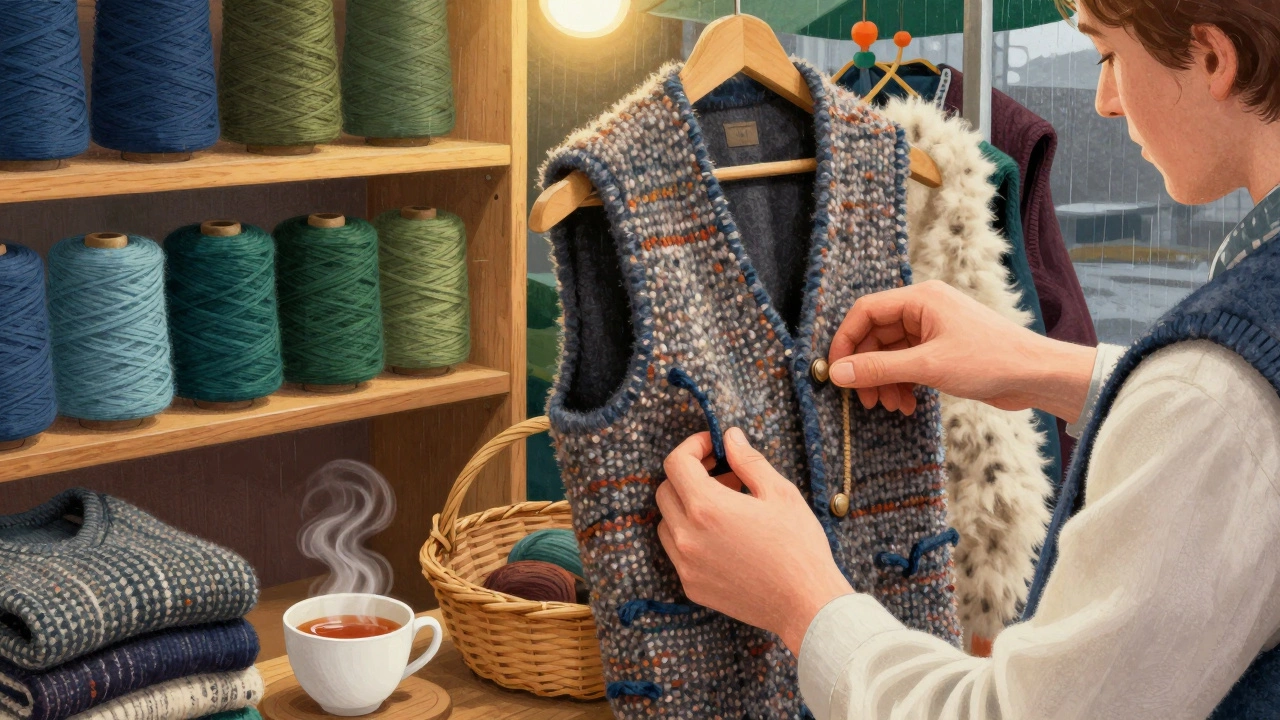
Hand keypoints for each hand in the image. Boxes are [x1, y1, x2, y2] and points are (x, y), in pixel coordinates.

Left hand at [655, 428, 853, 654]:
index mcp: (707, 507)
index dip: (693, 446)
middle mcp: (687, 536)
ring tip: (727, 506)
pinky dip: (691, 534)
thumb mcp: (780, 493)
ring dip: (687, 505)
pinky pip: (677, 550)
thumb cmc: (798, 546)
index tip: (714, 446)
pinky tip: (724, 536)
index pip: (676, 463)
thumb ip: (748, 460)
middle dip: (690, 475)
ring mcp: (686, 564)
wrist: (805, 604)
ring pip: (667, 521)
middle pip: (666, 490)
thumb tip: (730, 436)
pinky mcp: (691, 585)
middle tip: (726, 476)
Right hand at [827, 280, 1096, 422]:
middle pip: (876, 336)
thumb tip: (837, 373)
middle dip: (867, 369)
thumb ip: (879, 368)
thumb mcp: (927, 366)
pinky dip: (903, 384)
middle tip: (864, 400)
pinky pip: (908, 364)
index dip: (845, 341)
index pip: (866, 312)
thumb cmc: (990, 360)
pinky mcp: (942, 350)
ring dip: (885, 381)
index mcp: (920, 299)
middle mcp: (924, 309)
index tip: (835, 372)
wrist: (1036, 375)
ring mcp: (933, 330)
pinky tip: (908, 405)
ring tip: (891, 407)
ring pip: (891, 354)